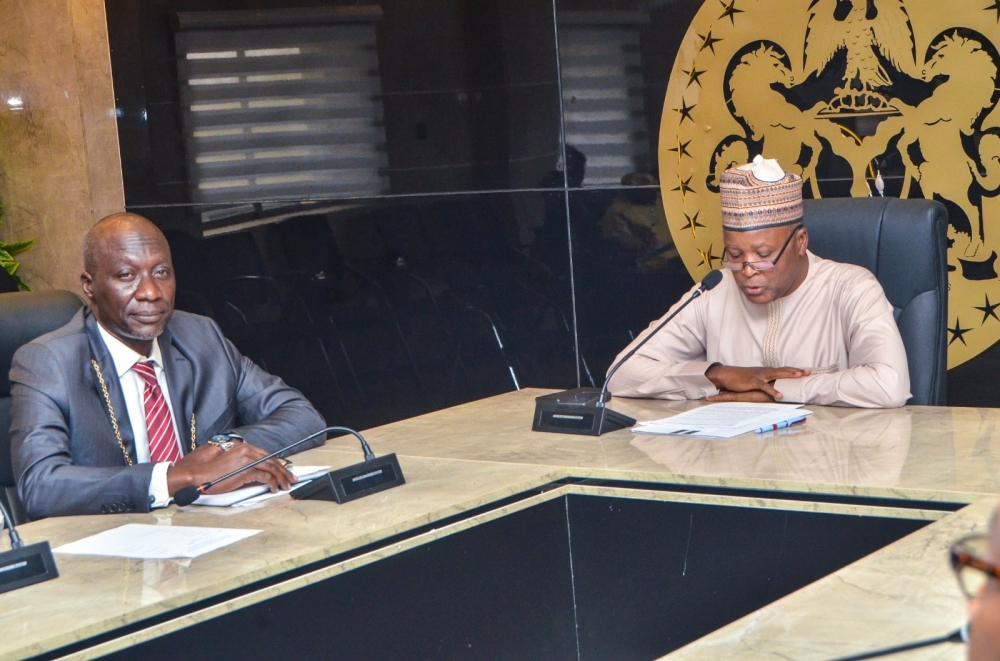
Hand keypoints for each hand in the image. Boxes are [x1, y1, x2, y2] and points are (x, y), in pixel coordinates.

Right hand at [167, 442, 296, 496]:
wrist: (199, 475)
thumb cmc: (212, 472)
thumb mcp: (231, 462)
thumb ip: (244, 462)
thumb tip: (257, 470)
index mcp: (244, 447)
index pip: (267, 455)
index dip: (278, 463)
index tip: (285, 470)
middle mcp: (247, 451)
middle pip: (272, 461)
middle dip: (284, 471)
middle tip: (292, 478)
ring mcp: (248, 460)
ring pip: (272, 469)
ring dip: (281, 478)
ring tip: (285, 486)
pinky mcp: (246, 471)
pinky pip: (265, 477)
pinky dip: (272, 483)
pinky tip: (274, 489)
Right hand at [705, 364, 810, 400]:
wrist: (728, 375)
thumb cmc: (742, 378)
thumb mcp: (757, 379)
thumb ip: (766, 381)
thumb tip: (775, 385)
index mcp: (767, 371)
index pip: (783, 369)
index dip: (794, 370)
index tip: (806, 371)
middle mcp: (766, 371)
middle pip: (784, 370)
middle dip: (797, 370)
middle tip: (809, 372)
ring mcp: (760, 376)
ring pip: (777, 374)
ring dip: (788, 375)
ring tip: (799, 376)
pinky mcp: (754, 382)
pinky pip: (765, 386)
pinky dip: (773, 391)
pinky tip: (780, 395)